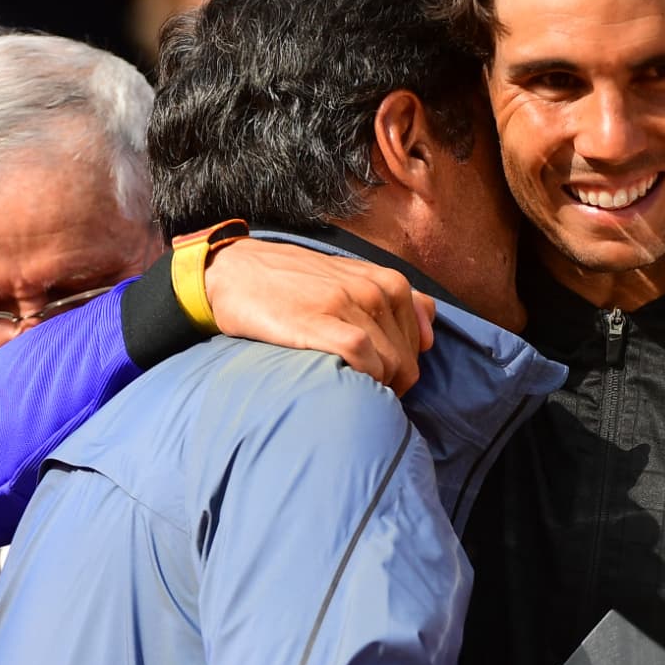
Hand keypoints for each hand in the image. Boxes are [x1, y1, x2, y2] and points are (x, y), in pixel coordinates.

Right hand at [204, 238, 436, 393]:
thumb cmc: (293, 283)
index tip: (381, 380)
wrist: (235, 271)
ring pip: (390, 364)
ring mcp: (350, 304)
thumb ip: (396, 302)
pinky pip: (364, 358)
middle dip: (391, 384)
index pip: (420, 341)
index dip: (403, 367)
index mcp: (388, 281)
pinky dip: (361, 377)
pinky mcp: (322, 321)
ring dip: (375, 387)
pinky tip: (342, 382)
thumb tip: (429, 340)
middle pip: (407, 360)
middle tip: (362, 392)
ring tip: (350, 390)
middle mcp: (376, 290)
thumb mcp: (352, 279)